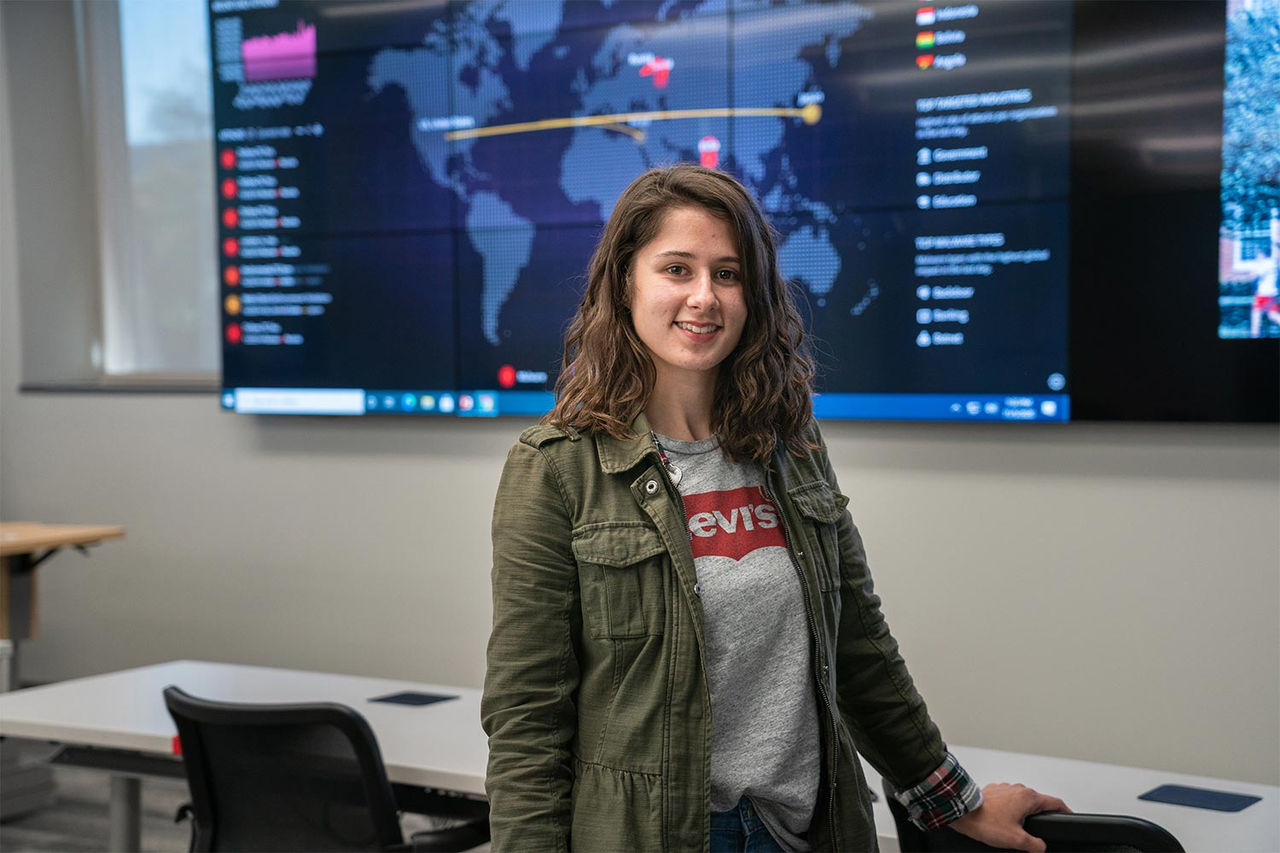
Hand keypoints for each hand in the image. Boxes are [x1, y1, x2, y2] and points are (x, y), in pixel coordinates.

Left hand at [948, 782, 1070, 852]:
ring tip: (1017, 828)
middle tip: (1040, 829)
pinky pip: (1008, 800)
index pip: (1055, 802)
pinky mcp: (994, 791)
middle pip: (1038, 802)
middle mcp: (1018, 789)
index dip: (1066, 811)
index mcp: (1028, 797)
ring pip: (1022, 800)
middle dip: (1041, 815)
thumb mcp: (1016, 839)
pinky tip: (1003, 821)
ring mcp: (1005, 788)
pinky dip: (1010, 810)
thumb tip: (1041, 846)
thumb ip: (1035, 845)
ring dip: (1023, 813)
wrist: (962, 812)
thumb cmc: (985, 821)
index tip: (1070, 815)